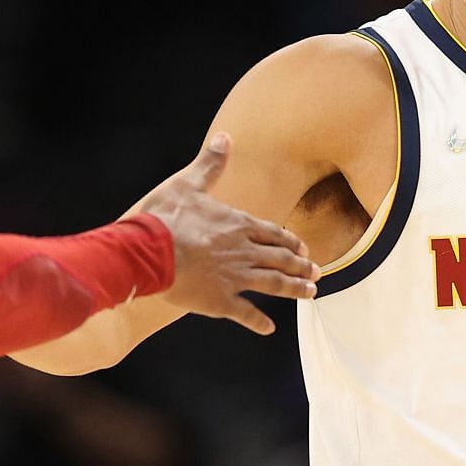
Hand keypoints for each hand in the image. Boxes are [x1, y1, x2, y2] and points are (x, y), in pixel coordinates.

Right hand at [138, 133, 317, 334]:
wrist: (148, 252)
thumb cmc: (165, 217)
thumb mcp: (188, 183)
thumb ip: (210, 163)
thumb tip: (224, 136)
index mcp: (237, 224)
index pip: (273, 233)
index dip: (290, 241)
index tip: (304, 249)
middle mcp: (243, 252)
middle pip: (281, 259)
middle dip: (301, 266)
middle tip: (317, 273)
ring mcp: (235, 278)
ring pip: (274, 284)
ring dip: (294, 289)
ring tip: (310, 294)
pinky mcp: (220, 301)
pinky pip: (246, 314)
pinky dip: (259, 322)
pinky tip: (269, 328)